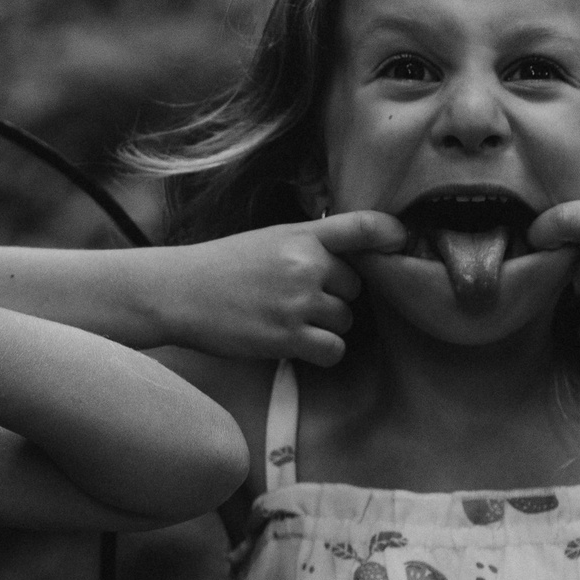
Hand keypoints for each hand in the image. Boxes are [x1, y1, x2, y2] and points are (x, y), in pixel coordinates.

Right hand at [167, 212, 396, 364]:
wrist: (177, 292)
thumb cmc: (222, 267)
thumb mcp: (268, 240)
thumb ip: (310, 245)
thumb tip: (350, 261)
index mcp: (302, 234)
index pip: (362, 227)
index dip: (390, 234)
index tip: (401, 241)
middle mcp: (306, 264)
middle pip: (355, 287)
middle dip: (335, 297)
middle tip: (297, 299)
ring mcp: (298, 301)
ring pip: (346, 321)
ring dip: (326, 327)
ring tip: (288, 321)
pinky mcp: (288, 337)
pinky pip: (333, 350)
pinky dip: (321, 352)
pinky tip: (296, 345)